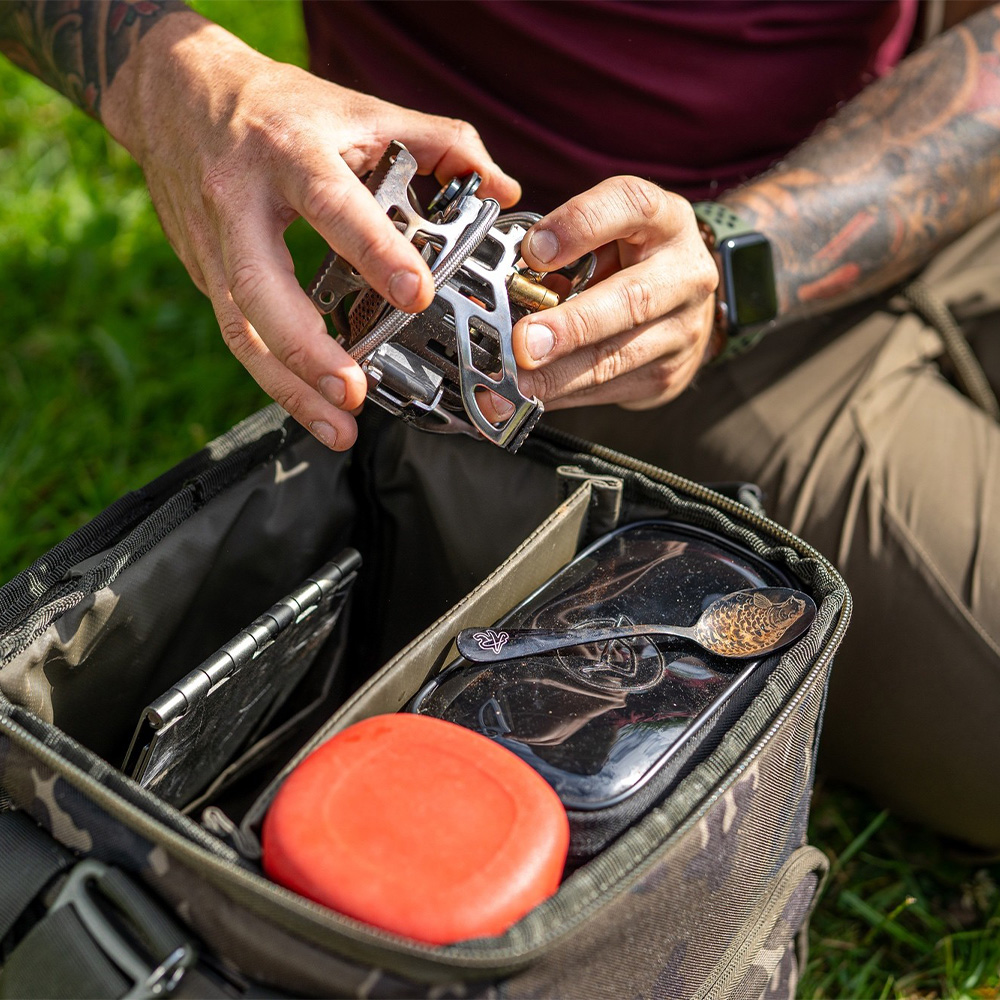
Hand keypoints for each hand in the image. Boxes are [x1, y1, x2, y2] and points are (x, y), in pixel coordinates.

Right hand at [101, 11, 519, 449]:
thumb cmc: (279, 107)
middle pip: (261, 284)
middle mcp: (240, 201)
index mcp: (290, 152)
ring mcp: (213, 242)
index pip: (332, 204)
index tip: (415, 294)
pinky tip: (311, 408)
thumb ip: (441, 143)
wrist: (175, 92)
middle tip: (354, 393)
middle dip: (308, 348)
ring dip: (288, 386)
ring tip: (338, 428)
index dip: (374, 249)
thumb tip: (505, 189)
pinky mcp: (203, 272)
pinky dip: (275, 378)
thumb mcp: (361, 108)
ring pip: (240, 327)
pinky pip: (236, 333)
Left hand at [512, 177, 717, 410]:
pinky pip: (607, 389)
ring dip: (558, 375)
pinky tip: (530, 397)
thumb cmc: (631, 260)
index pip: (630, 205)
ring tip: (516, 383)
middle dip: (571, 327)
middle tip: (524, 344)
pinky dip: (561, 394)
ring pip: (616, 357)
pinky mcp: (666, 375)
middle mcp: (682, 273)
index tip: (533, 251)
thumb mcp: (608, 231)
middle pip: (631, 300)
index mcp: (663, 220)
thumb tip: (507, 279)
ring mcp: (681, 329)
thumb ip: (566, 244)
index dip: (580, 226)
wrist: (686, 307)